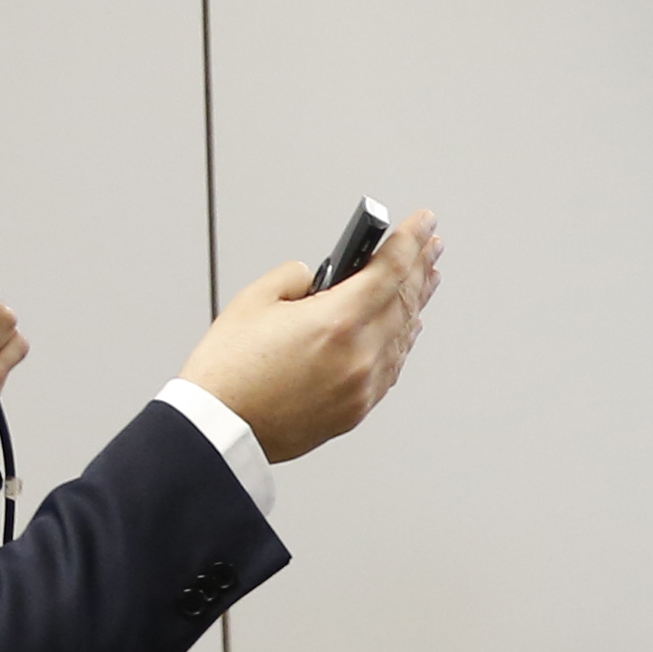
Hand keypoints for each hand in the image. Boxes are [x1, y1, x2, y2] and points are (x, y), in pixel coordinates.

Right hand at [179, 210, 441, 465]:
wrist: (222, 429)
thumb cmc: (229, 372)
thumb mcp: (254, 300)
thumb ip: (295, 277)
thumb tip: (319, 278)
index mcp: (336, 322)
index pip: (389, 269)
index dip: (410, 240)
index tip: (423, 222)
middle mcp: (359, 356)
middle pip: (403, 301)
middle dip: (419, 266)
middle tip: (430, 244)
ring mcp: (362, 386)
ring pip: (403, 335)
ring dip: (417, 301)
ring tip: (426, 277)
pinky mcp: (357, 408)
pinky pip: (392, 365)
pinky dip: (403, 339)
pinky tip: (408, 325)